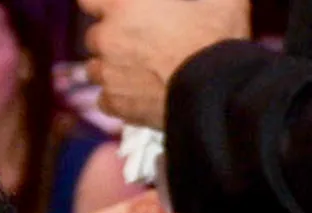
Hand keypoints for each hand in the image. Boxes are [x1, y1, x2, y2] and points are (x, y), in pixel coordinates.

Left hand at [81, 0, 249, 128]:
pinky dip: (117, 99)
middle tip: (138, 48)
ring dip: (111, 71)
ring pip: (95, 70)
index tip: (115, 14)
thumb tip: (212, 2)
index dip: (101, 7)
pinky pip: (104, 101)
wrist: (215, 94)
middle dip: (111, 41)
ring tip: (137, 75)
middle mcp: (108, 37)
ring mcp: (109, 74)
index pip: (88, 0)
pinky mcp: (116, 104)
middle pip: (93, 38)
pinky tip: (136, 97)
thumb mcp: (222, 2)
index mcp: (124, 5)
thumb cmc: (216, 40)